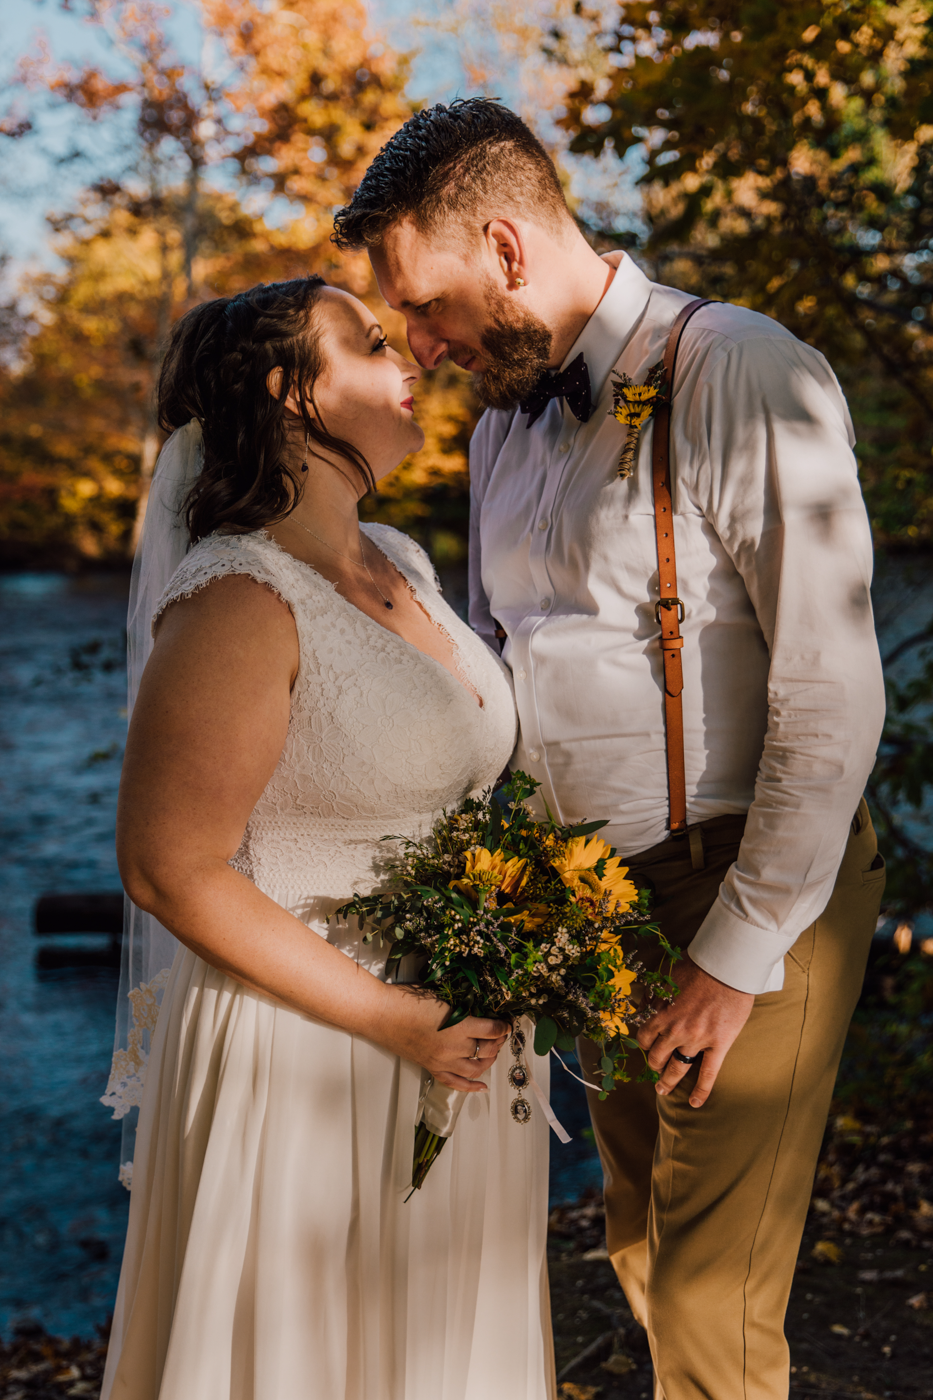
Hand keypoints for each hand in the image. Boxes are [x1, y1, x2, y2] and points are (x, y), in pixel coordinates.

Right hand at [374, 985, 508, 1092]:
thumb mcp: (440, 995)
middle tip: (500, 1035)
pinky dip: (470, 1087)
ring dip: (488, 1061)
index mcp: (458, 1025)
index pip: (492, 1030)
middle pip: (486, 1050)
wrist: (380, 1012)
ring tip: (492, 1052)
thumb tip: (477, 1008)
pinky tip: (481, 1087)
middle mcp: (453, 1047)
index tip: (506, 1023)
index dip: (503, 1026)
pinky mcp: (430, 1067)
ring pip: (475, 1069)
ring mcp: (442, 1060)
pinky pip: (454, 1083)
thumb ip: (460, 1004)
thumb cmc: (405, 999)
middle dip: (498, 1042)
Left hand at [637, 954, 753, 1107]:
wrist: (727, 967)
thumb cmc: (697, 966)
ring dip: (668, 1080)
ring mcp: (696, 1039)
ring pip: (677, 1068)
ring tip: (663, 1089)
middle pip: (657, 1055)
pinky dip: (701, 1091)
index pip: (644, 1036)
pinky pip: (708, 1074)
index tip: (647, 1045)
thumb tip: (642, 1002)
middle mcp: (675, 1029)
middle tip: (656, 1068)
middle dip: (654, 1063)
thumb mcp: (666, 974)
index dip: (644, 1043)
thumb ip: (653, 992)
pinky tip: (694, 1103)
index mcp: (661, 1012)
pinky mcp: (719, 1044)